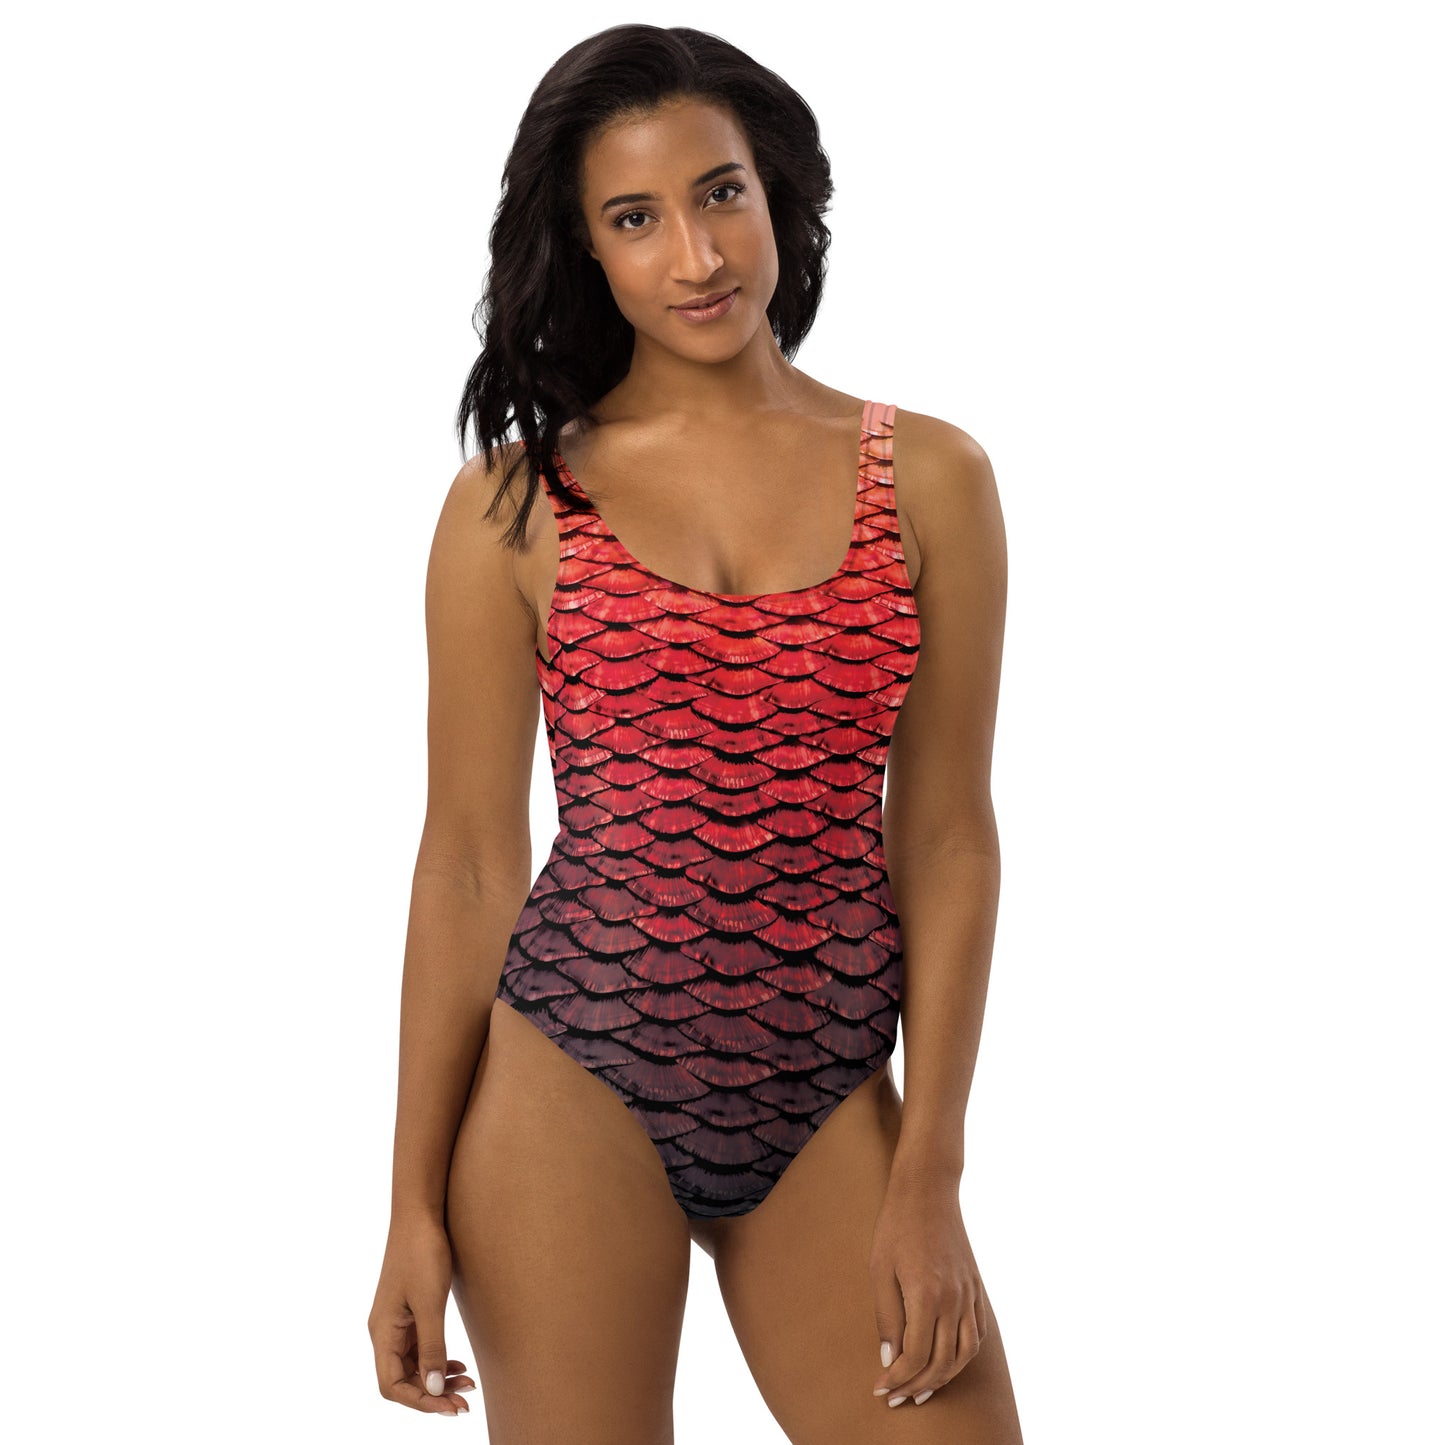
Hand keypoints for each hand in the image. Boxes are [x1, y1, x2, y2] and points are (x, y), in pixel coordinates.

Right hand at [368, 1213, 475, 1415]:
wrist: (420, 1214)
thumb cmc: (422, 1253)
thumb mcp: (430, 1302)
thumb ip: (432, 1346)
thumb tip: (434, 1389)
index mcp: (382, 1332)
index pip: (392, 1385)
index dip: (420, 1401)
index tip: (450, 1407)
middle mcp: (385, 1332)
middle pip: (403, 1380)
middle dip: (433, 1394)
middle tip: (465, 1402)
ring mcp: (397, 1322)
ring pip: (413, 1365)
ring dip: (438, 1379)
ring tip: (468, 1384)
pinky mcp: (409, 1312)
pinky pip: (420, 1348)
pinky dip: (438, 1360)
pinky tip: (457, 1364)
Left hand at [869, 1173, 985, 1407]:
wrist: (928, 1191)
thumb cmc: (896, 1226)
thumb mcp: (879, 1270)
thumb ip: (886, 1318)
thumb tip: (889, 1361)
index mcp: (927, 1295)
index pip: (916, 1356)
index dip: (897, 1379)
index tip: (881, 1389)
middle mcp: (954, 1299)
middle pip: (942, 1362)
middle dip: (918, 1386)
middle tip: (896, 1397)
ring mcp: (969, 1294)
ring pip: (965, 1354)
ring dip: (944, 1377)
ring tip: (921, 1388)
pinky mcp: (976, 1288)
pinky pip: (978, 1333)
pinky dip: (963, 1355)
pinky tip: (946, 1361)